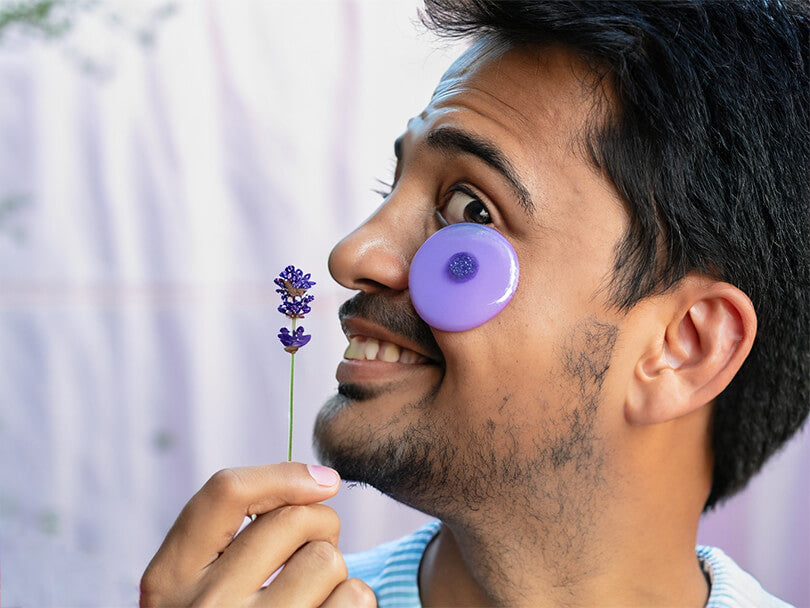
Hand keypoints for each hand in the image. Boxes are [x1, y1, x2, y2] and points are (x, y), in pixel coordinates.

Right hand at [140, 462, 376, 606]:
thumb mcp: (203, 582)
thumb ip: (237, 532)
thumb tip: (323, 482)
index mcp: (168, 578)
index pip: (226, 492)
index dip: (285, 475)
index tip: (325, 482)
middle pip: (293, 521)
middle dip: (319, 527)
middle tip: (309, 555)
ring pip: (328, 560)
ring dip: (334, 573)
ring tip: (312, 596)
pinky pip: (354, 598)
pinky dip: (354, 602)